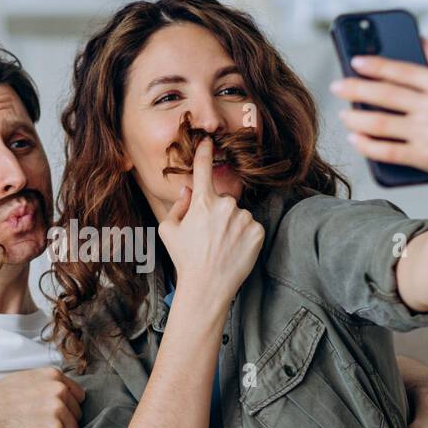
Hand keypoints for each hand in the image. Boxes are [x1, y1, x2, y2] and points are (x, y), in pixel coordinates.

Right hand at [0, 368, 84, 427]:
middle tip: (30, 424)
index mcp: (53, 376)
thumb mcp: (23, 381)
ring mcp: (58, 410)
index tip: (44, 415)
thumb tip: (64, 393)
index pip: (78, 397)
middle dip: (59, 425)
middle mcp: (59, 390)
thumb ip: (46, 385)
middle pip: (76, 417)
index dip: (64, 410)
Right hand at [158, 136, 264, 310]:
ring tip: (222, 247)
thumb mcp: (168, 230)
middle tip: (209, 238)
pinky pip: (252, 227)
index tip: (208, 141)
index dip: (205, 152)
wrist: (207, 287)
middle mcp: (225, 205)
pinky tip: (234, 250)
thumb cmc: (185, 259)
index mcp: (202, 202)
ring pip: (238, 215)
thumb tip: (188, 189)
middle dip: (217, 214)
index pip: (204, 169)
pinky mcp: (258, 231)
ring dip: (232, 226)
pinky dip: (245, 236)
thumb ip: (178, 205)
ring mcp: (244, 218)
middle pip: (222, 201)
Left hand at [331, 38, 427, 197]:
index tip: (355, 62)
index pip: (404, 71)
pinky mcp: (427, 158)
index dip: (376, 65)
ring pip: (381, 123)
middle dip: (356, 90)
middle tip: (337, 87)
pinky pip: (388, 151)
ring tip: (344, 116)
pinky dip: (366, 146)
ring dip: (356, 119)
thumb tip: (420, 39)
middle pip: (386, 95)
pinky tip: (354, 140)